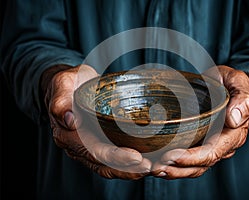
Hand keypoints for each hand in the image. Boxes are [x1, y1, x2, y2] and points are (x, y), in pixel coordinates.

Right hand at [41, 64, 150, 179]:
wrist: (71, 85)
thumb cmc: (68, 84)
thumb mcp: (62, 84)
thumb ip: (61, 101)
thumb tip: (70, 120)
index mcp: (68, 135)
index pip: (94, 152)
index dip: (115, 157)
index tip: (136, 157)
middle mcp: (79, 146)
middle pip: (105, 165)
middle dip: (129, 169)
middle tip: (151, 167)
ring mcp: (90, 147)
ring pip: (112, 166)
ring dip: (132, 170)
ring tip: (153, 168)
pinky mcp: (101, 143)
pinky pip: (116, 158)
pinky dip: (132, 163)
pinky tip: (149, 160)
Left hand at [151, 65, 248, 178]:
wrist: (229, 85)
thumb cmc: (233, 84)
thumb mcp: (239, 83)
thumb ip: (243, 100)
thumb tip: (234, 119)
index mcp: (232, 134)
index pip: (211, 153)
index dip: (191, 158)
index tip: (171, 156)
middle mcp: (221, 144)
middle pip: (199, 165)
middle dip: (177, 169)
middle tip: (156, 167)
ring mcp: (209, 144)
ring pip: (192, 167)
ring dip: (173, 171)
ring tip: (154, 169)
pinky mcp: (199, 142)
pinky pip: (187, 159)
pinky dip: (172, 164)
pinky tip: (157, 162)